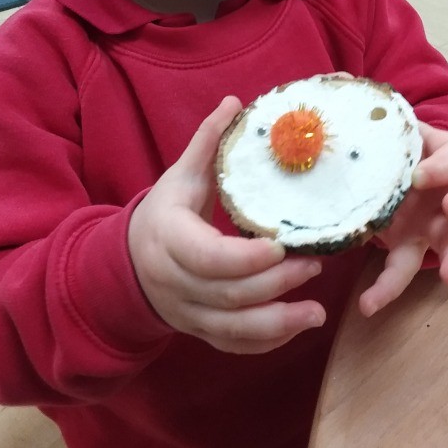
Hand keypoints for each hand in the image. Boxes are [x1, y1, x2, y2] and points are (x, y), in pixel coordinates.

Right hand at [128, 96, 325, 353]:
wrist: (130, 262)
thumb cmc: (164, 212)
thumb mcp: (180, 176)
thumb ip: (207, 142)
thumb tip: (234, 101)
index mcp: (168, 240)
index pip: (206, 257)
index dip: (245, 256)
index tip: (283, 244)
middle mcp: (174, 283)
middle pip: (227, 294)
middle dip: (274, 283)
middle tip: (315, 263)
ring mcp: (187, 314)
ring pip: (232, 330)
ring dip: (278, 323)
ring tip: (317, 312)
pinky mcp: (201, 332)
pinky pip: (234, 345)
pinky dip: (267, 341)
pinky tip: (299, 325)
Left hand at [358, 124, 447, 316]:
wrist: (379, 161)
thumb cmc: (388, 140)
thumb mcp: (385, 128)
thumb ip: (371, 125)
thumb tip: (332, 111)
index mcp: (443, 154)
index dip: (442, 166)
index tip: (419, 175)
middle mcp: (447, 188)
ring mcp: (434, 221)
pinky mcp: (411, 245)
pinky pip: (406, 268)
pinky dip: (389, 287)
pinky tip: (369, 303)